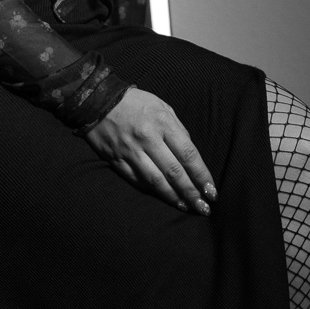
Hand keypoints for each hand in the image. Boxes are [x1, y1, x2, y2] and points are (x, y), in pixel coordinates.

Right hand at [83, 86, 216, 213]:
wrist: (97, 100)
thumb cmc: (136, 103)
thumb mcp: (162, 107)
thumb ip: (179, 130)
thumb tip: (190, 157)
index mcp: (163, 123)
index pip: (188, 155)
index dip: (202, 176)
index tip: (212, 191)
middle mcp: (147, 138)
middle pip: (174, 172)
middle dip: (192, 193)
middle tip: (204, 208)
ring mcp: (130, 151)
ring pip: (156, 181)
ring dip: (174, 198)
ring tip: (187, 207)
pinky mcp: (116, 160)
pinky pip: (137, 180)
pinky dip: (152, 191)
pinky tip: (164, 198)